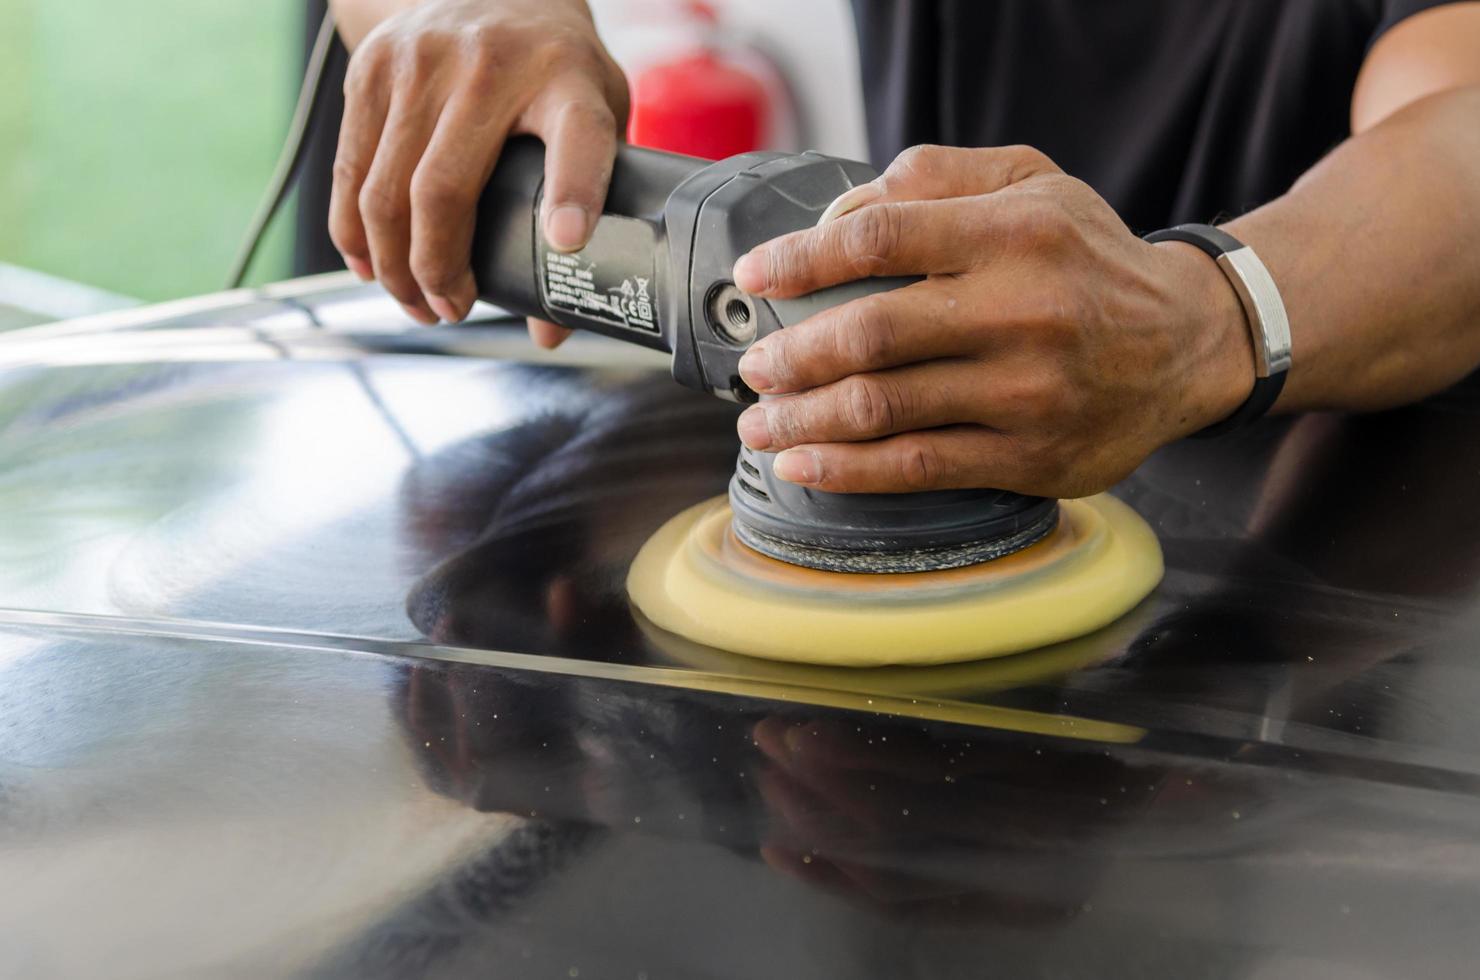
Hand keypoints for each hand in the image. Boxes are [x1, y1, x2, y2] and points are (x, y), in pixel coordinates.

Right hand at [329, 0, 627, 346]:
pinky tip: (369, 266)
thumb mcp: (596, 116)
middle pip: (442, 191)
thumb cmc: (555, 69)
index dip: (574, 193)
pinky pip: (348, 170)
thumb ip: (592, 208)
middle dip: (438, 271)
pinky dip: (353, 232)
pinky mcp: (371, 69)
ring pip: (384, 191)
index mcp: (566, 79)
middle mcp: (489, 66)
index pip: (577, 138)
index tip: (567, 240)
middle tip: (452, 309)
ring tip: (416, 301)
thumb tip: (553, 326)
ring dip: (392, 266)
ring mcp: (420, 62)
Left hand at [730, 145, 1252, 497]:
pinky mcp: (1030, 457)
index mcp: (1016, 233)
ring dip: (802, 421)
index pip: (882, 237)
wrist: (1189, 344)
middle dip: (791, 355)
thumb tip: (839, 213)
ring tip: (759, 423)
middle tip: (753, 367)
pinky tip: (804, 467)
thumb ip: (936, 178)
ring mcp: (1027, 392)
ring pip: (884, 410)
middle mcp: (1023, 312)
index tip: (755, 276)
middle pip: (871, 334)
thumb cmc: (1090, 259)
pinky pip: (918, 468)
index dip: (802, 258)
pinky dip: (847, 472)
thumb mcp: (1033, 184)